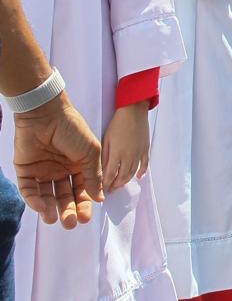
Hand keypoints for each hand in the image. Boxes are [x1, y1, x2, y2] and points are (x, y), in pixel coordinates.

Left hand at [12, 92, 102, 227]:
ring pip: (47, 196)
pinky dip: (35, 201)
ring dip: (51, 209)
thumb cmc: (73, 129)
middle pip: (64, 195)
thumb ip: (94, 176)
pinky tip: (43, 207)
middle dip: (68, 210)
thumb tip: (100, 198)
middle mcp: (61, 170)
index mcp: (78, 165)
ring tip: (55, 220)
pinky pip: (29, 190)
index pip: (82, 189)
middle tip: (70, 223)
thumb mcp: (90, 152)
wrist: (46, 114)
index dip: (84, 204)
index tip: (86, 217)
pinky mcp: (25, 170)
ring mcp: (42, 171)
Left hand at [100, 102, 148, 193]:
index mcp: (117, 154)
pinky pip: (145, 164)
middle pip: (122, 176)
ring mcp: (139, 153)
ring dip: (126, 181)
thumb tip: (102, 170)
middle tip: (111, 189)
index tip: (103, 190)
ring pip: (133, 173)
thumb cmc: (117, 123)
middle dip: (116, 185)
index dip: (106, 184)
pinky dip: (141, 172)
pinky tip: (138, 177)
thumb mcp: (106, 140)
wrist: (134, 111)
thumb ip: (104, 157)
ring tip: (120, 184)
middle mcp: (129, 156)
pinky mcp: (146, 149)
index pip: (110, 175)